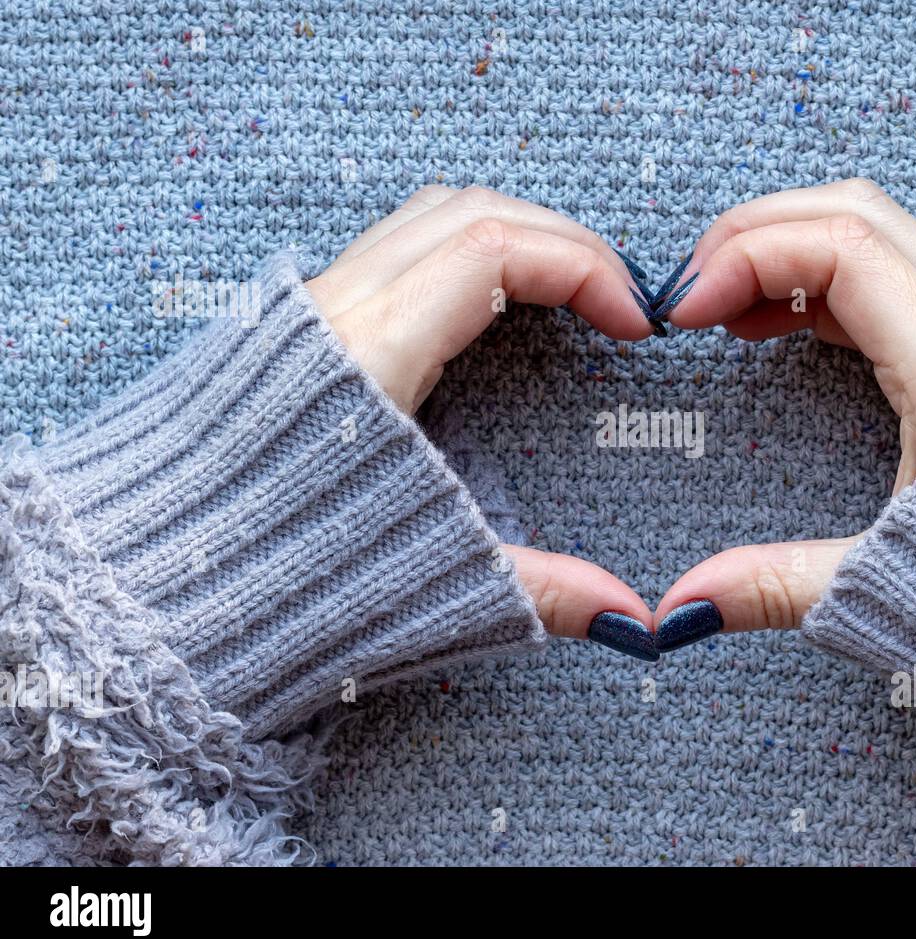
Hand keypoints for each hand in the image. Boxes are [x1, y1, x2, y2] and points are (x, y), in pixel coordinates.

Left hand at [306, 185, 656, 638]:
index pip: (500, 248)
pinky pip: (392, 247)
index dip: (588, 268)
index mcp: (374, 352)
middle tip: (616, 298)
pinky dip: (460, 250)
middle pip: (472, 210)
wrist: (144, 598)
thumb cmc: (274, 581)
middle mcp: (338, 309)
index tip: (636, 321)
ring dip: (511, 234)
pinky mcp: (296, 329)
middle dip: (563, 239)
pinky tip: (487, 307)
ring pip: (427, 217)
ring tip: (566, 292)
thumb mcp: (429, 583)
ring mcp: (311, 310)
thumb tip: (635, 618)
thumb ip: (542, 589)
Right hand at [657, 179, 915, 634]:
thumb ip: (773, 585)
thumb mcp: (884, 582)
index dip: (746, 258)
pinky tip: (775, 327)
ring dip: (792, 251)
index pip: (838, 246)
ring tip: (721, 309)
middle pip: (855, 211)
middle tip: (689, 288)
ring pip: (878, 234)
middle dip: (757, 232)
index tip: (684, 312)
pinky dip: (825, 284)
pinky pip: (896, 279)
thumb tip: (675, 611)